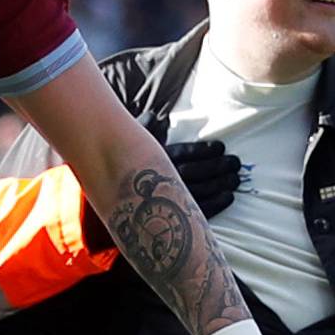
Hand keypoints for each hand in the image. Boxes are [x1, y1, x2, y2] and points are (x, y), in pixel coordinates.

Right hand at [85, 139, 240, 249]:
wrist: (99, 212)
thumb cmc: (116, 175)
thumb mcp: (126, 149)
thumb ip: (143, 131)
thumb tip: (156, 116)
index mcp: (150, 163)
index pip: (183, 155)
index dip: (204, 151)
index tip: (221, 147)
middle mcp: (159, 182)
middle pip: (197, 173)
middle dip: (219, 167)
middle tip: (235, 163)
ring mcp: (166, 202)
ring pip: (201, 191)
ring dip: (222, 184)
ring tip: (235, 178)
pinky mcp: (171, 218)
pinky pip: (198, 212)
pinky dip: (217, 204)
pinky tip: (229, 197)